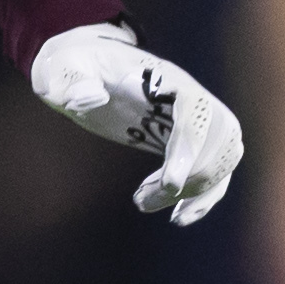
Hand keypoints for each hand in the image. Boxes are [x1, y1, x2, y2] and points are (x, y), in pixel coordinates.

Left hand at [30, 23, 244, 224]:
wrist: (84, 67)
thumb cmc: (73, 67)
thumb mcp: (61, 69)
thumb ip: (70, 82)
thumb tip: (91, 98)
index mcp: (162, 75)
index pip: (195, 107)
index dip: (189, 146)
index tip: (170, 184)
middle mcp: (187, 95)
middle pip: (218, 136)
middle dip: (189, 175)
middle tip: (143, 198)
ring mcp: (193, 119)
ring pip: (223, 156)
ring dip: (195, 189)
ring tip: (145, 201)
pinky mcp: (188, 141)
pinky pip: (217, 169)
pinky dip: (205, 197)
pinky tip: (179, 217)